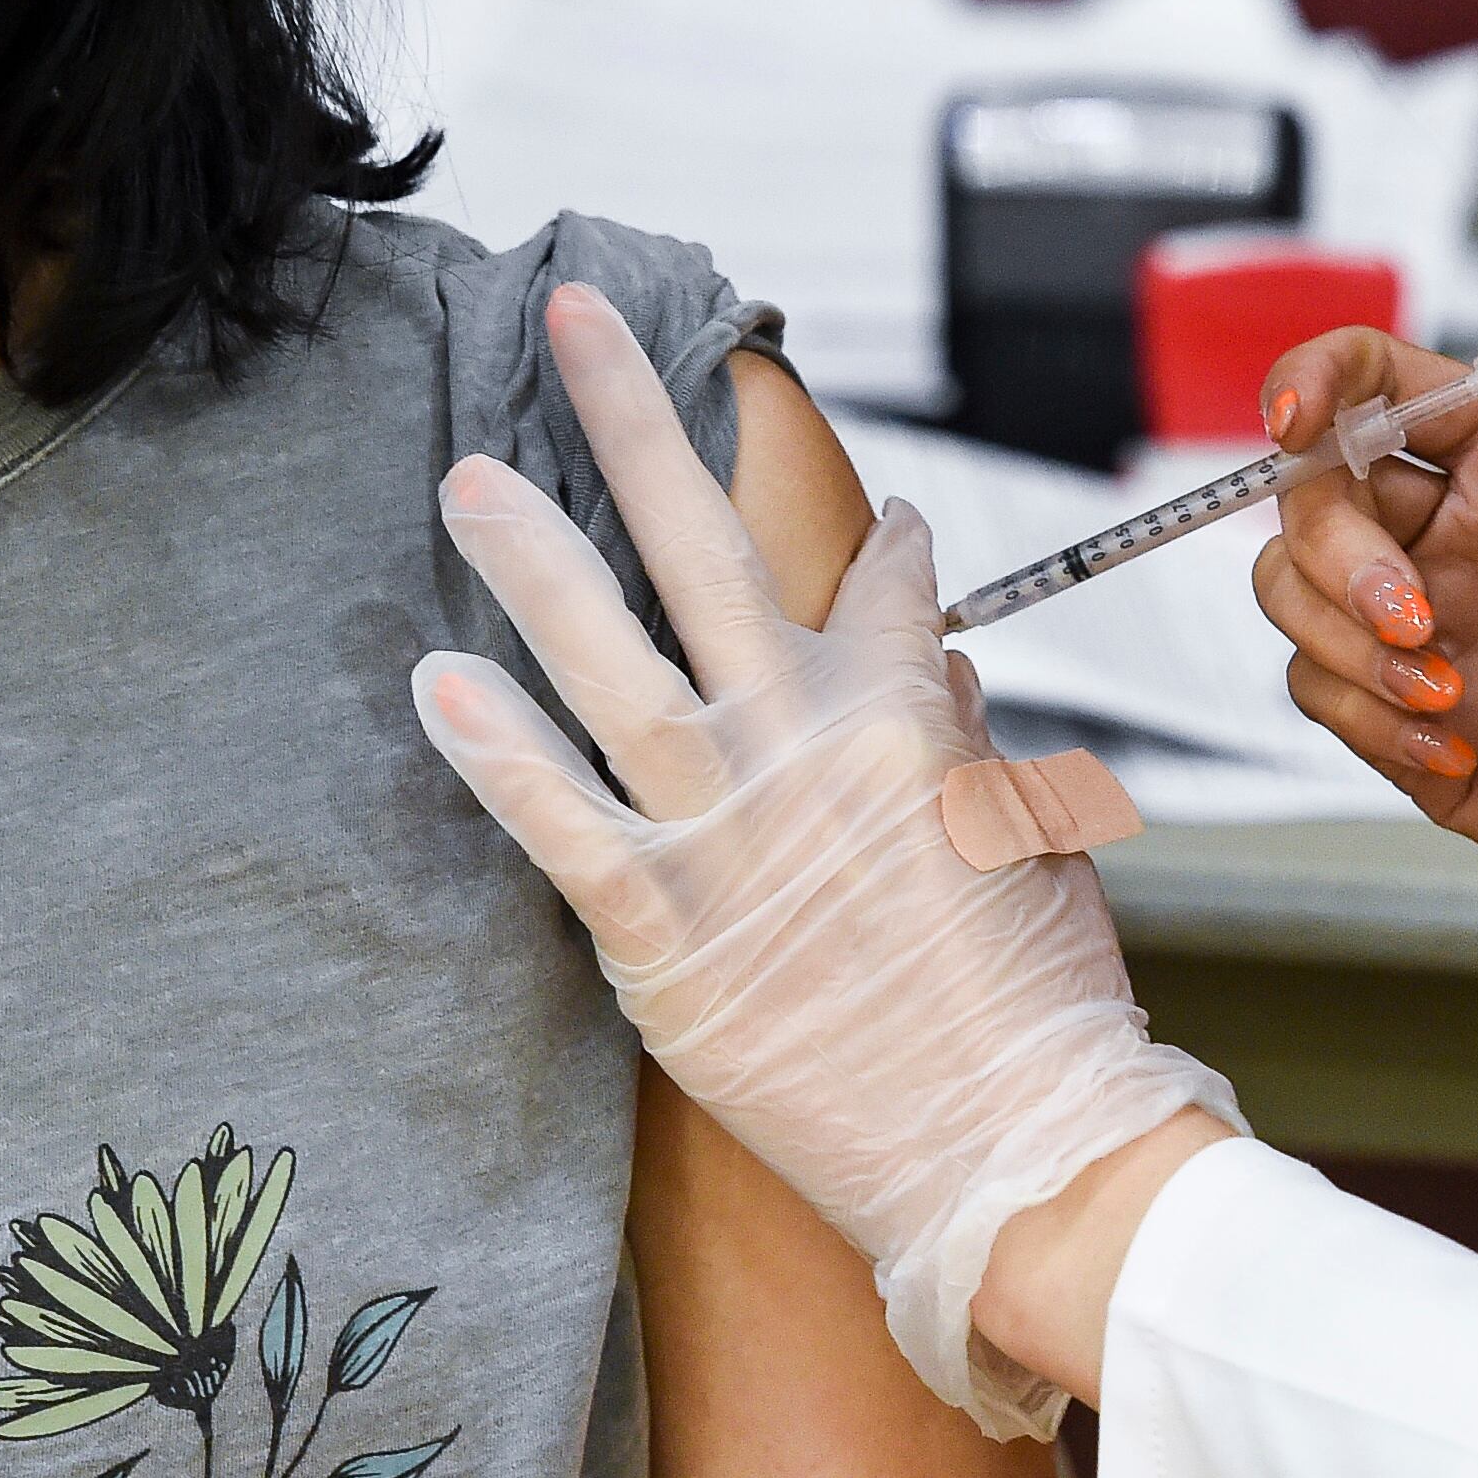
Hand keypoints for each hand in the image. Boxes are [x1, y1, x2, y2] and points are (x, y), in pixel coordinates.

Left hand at [414, 287, 1241, 1435]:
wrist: (1016, 1159)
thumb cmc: (1042, 1018)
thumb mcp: (1034, 849)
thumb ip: (964, 743)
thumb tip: (924, 662)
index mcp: (908, 724)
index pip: (879, 590)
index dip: (875, 548)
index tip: (873, 518)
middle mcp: (805, 752)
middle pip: (704, 551)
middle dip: (633, 423)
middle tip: (571, 318)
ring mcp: (725, 840)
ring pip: (610, 663)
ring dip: (534, 559)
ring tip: (465, 476)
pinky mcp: (663, 940)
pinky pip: (564, 827)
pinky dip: (499, 751)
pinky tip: (435, 681)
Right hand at [1252, 224, 1477, 1039]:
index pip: (1372, 381)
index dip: (1312, 384)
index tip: (1300, 425)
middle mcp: (1459, 529)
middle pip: (1308, 492)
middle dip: (1335, 551)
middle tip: (1418, 612)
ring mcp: (1427, 628)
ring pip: (1290, 591)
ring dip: (1346, 642)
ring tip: (1448, 691)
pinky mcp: (1409, 726)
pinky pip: (1319, 695)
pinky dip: (1368, 720)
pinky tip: (1456, 746)